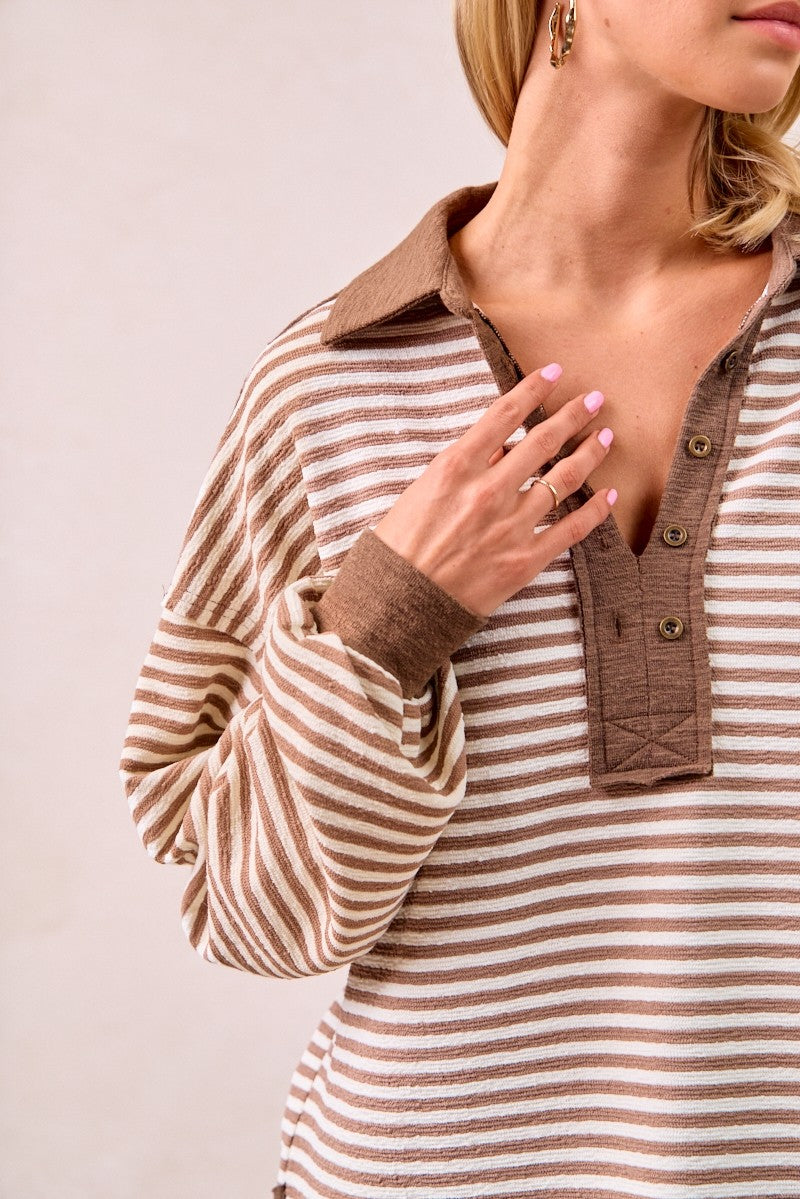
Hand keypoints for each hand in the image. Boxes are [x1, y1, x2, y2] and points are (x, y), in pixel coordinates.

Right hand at [371, 364, 616, 618]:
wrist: (399, 604)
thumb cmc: (401, 547)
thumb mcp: (421, 492)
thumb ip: (463, 468)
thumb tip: (500, 447)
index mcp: (456, 468)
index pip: (503, 415)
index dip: (533, 389)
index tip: (554, 372)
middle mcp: (488, 492)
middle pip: (543, 442)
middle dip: (573, 415)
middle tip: (595, 399)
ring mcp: (510, 526)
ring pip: (564, 481)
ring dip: (590, 454)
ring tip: (605, 437)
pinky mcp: (525, 560)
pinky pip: (571, 530)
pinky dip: (595, 510)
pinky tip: (609, 494)